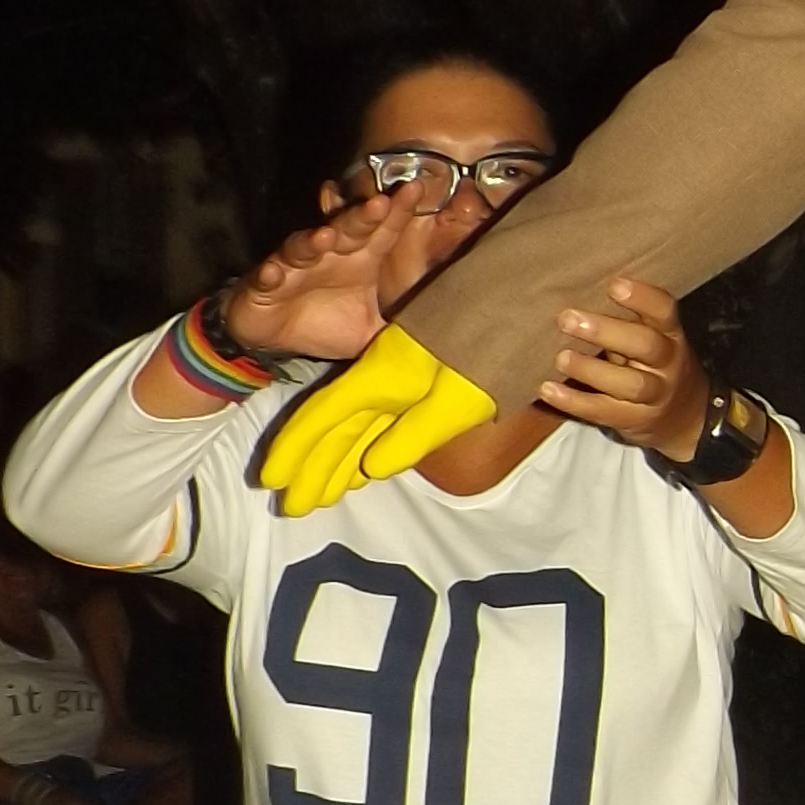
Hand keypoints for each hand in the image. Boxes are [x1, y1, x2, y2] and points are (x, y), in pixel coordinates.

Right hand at [218, 187, 428, 369]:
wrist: (274, 337)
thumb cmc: (325, 323)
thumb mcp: (370, 330)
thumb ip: (399, 326)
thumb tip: (439, 333)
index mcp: (359, 260)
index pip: (382, 232)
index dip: (397, 213)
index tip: (415, 190)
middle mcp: (329, 255)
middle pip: (346, 230)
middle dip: (361, 216)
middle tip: (379, 203)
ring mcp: (295, 266)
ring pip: (304, 247)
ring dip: (312, 241)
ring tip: (325, 236)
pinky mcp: (264, 285)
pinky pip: (267, 277)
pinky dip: (270, 275)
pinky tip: (274, 273)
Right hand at [261, 322, 498, 515]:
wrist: (532, 297)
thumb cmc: (499, 341)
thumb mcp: (463, 391)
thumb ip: (418, 430)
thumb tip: (374, 470)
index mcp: (384, 375)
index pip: (325, 418)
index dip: (296, 451)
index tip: (273, 483)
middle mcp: (385, 375)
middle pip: (335, 425)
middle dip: (312, 467)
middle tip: (292, 507)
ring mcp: (405, 376)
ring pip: (358, 423)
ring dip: (337, 460)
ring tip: (321, 496)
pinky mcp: (427, 378)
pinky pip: (384, 419)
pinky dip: (368, 445)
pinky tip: (366, 464)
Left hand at [538, 276, 704, 456]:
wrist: (684, 418)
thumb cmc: (653, 365)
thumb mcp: (650, 338)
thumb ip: (623, 321)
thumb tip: (572, 291)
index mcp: (670, 334)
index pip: (663, 311)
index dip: (642, 298)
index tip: (614, 285)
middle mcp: (668, 364)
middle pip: (646, 346)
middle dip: (607, 331)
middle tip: (568, 319)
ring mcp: (655, 396)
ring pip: (629, 384)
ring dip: (591, 370)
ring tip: (561, 358)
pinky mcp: (634, 420)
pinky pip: (605, 411)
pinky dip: (575, 402)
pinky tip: (548, 390)